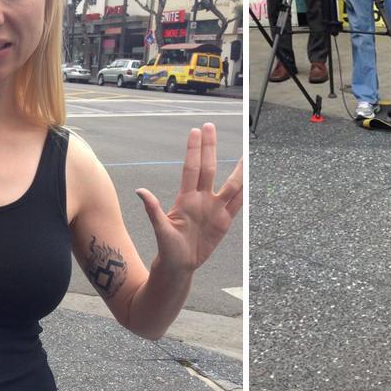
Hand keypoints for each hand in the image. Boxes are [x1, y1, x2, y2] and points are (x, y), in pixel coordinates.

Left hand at [135, 123, 243, 271]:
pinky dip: (244, 192)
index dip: (194, 150)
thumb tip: (140, 190)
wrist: (179, 265)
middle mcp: (201, 200)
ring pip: (230, 185)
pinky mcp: (224, 221)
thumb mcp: (160, 229)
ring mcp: (214, 209)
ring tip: (244, 154)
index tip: (196, 131)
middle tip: (210, 126)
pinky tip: (250, 180)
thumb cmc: (167, 248)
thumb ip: (153, 210)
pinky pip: (237, 204)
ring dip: (237, 170)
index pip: (192, 168)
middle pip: (209, 168)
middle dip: (209, 147)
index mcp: (186, 199)